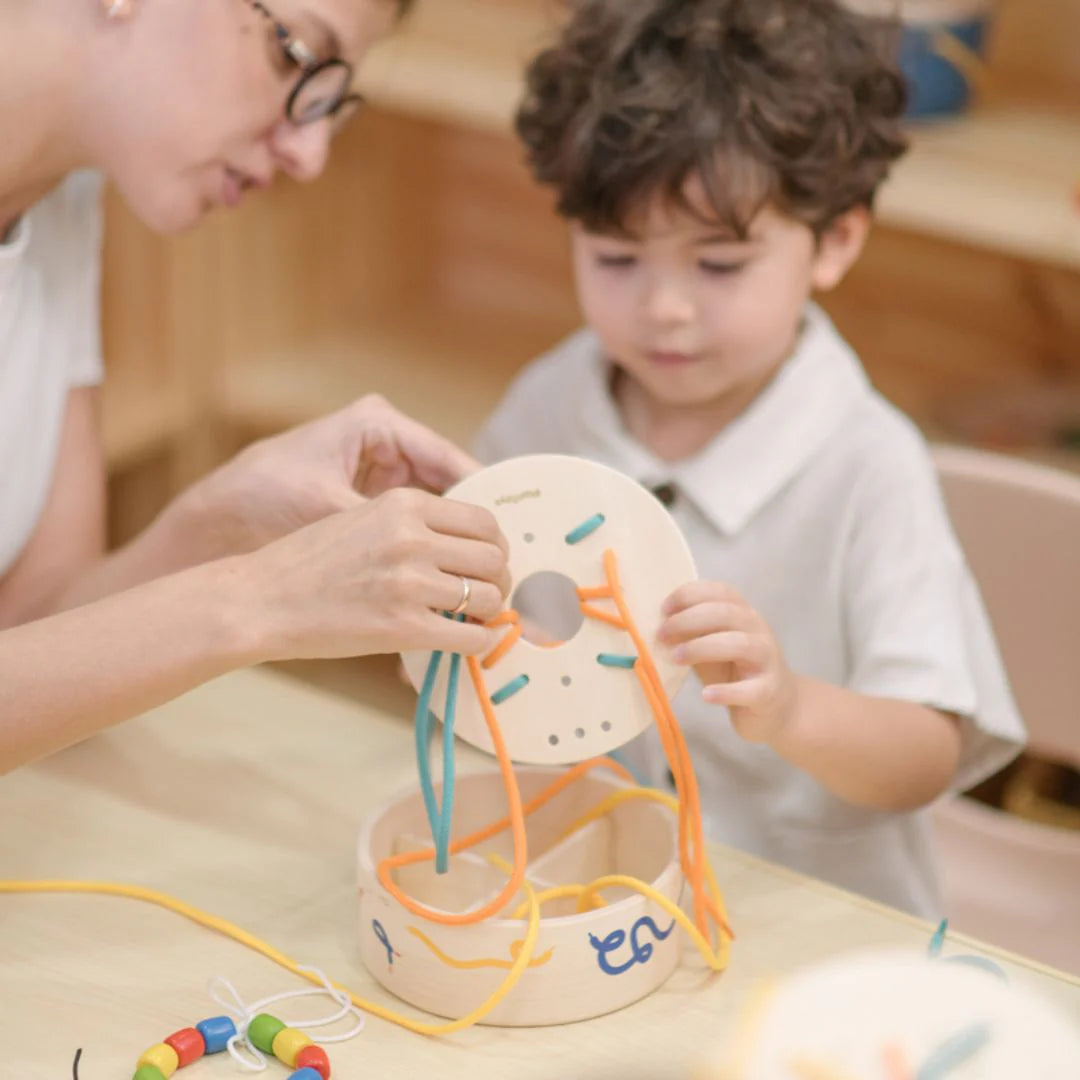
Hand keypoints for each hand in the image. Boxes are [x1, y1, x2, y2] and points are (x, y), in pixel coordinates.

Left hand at [163, 395, 479, 562]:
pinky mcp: (366, 498)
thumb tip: (446, 566)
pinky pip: (412, 522)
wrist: (209, 523)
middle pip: (448, 483)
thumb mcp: (334, 511)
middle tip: (501, 563)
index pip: (449, 458)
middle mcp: (383, 440)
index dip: (481, 499)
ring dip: (451, 541)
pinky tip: (444, 575)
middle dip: (471, 525)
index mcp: (378, 424)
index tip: (508, 534)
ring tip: (481, 575)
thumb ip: (393, 533)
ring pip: (434, 507)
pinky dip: (425, 547)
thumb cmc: (263, 502)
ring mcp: (375, 469)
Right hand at [238, 487, 511, 660]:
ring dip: (487, 612)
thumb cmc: (308, 562)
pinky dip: (476, 644)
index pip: (483, 520)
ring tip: (470, 619)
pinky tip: (461, 642)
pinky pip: (471, 638)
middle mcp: (412, 537)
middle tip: (484, 594)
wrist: (260, 600)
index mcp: (404, 504)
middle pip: (493, 557)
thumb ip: (414, 526)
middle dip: (497, 579)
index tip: (485, 562)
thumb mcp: (363, 519)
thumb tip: (468, 548)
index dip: (494, 546)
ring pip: (488, 597)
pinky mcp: (404, 627)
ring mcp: (410, 583)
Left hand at [659, 581, 797, 743]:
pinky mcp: (769, 691)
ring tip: (676, 658)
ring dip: (703, 648)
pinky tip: (706, 695)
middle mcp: (758, 630)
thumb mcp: (709, 646)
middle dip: (689, 619)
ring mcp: (767, 660)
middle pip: (727, 614)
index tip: (664, 608)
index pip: (721, 592)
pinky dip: (726, 691)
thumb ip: (688, 634)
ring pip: (740, 644)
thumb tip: (657, 626)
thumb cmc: (734, 670)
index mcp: (743, 614)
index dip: (691, 594)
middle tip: (661, 634)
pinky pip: (750, 689)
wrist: (776, 706)